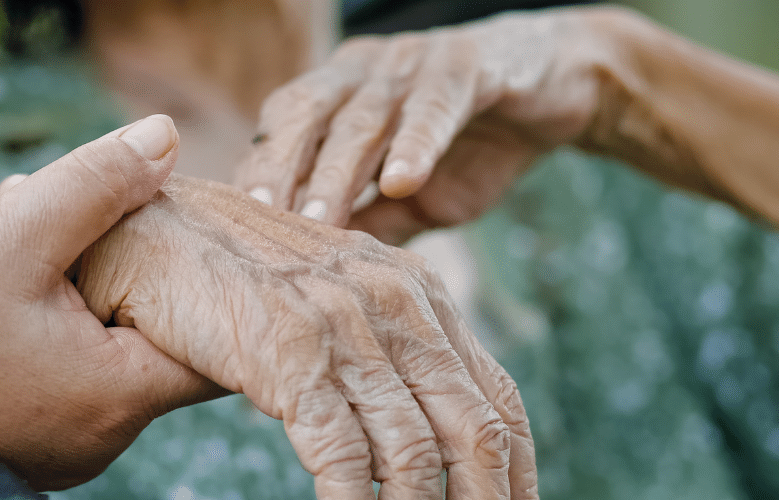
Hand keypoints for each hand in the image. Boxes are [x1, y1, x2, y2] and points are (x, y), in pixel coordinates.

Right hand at [0, 115, 219, 497]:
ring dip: (85, 287)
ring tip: (33, 236)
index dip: (206, 274)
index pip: (214, 341)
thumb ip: (98, 185)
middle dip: (135, 266)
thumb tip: (166, 140)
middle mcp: (100, 437)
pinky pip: (65, 369)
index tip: (179, 221)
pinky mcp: (18, 437)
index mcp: (117, 398)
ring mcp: (58, 445)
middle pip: (159, 340)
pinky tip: (8, 279)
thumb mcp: (13, 235)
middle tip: (96, 212)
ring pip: (106, 349)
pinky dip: (52, 319)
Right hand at [76, 176, 535, 498]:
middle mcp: (393, 302)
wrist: (146, 227)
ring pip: (416, 455)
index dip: (516, 470)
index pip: (496, 396)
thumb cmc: (229, 276)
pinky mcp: (290, 353)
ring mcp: (343, 326)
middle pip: (476, 430)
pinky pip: (345, 457)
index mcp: (414, 292)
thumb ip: (374, 353)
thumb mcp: (325, 302)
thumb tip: (408, 438)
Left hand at [235, 6, 627, 243]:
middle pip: (302, 117)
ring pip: (363, 115)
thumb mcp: (408, 197)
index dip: (253, 176)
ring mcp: (411, 64)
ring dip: (337, 170)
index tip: (224, 232)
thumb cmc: (467, 145)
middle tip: (252, 226)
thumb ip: (361, 226)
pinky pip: (437, 104)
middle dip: (276, 171)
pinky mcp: (468, 66)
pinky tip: (402, 181)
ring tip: (317, 220)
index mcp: (334, 97)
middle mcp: (360, 73)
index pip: (278, 134)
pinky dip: (418, 142)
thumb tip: (307, 279)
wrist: (555, 89)